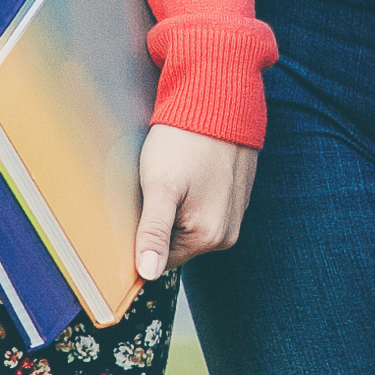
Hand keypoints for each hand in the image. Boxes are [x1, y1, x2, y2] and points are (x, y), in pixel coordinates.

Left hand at [134, 126, 256, 279]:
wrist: (218, 99)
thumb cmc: (184, 141)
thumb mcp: (159, 187)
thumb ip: (154, 233)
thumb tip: (147, 274)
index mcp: (209, 236)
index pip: (161, 258)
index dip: (143, 236)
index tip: (139, 207)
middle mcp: (227, 232)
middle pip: (176, 241)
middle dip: (159, 220)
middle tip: (153, 188)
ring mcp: (234, 213)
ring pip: (188, 223)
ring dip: (174, 207)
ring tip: (169, 176)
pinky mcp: (236, 194)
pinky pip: (203, 207)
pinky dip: (189, 194)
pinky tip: (184, 171)